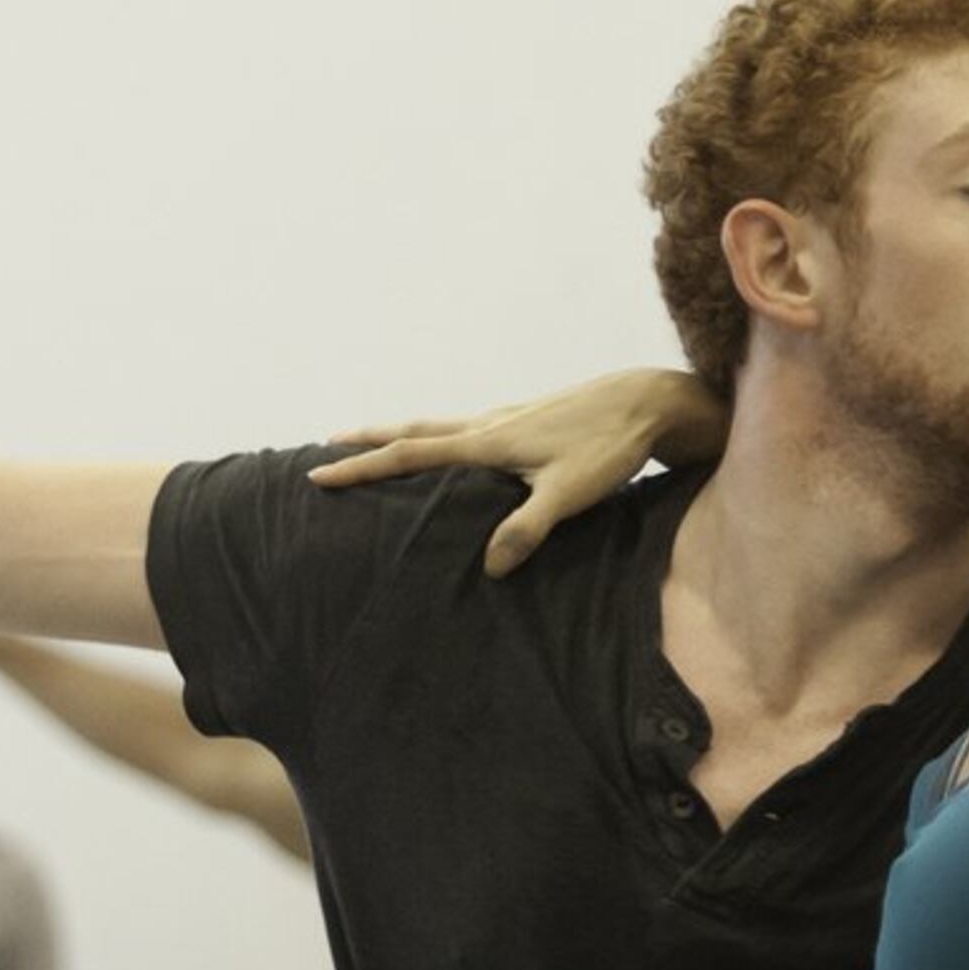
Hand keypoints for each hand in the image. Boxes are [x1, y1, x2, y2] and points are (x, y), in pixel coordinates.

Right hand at [310, 366, 730, 576]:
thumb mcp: (570, 494)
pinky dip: (442, 442)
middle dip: (368, 441)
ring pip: (440, 428)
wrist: (650, 401)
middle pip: (414, 432)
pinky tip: (450, 453)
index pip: (410, 455)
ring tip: (376, 447)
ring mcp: (509, 420)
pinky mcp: (529, 423)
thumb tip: (490, 568)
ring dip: (402, 437)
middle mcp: (491, 424)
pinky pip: (468, 433)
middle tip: (326, 446)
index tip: (318, 474)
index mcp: (489, 441)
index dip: (362, 467)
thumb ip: (528, 529)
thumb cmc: (611, 447)